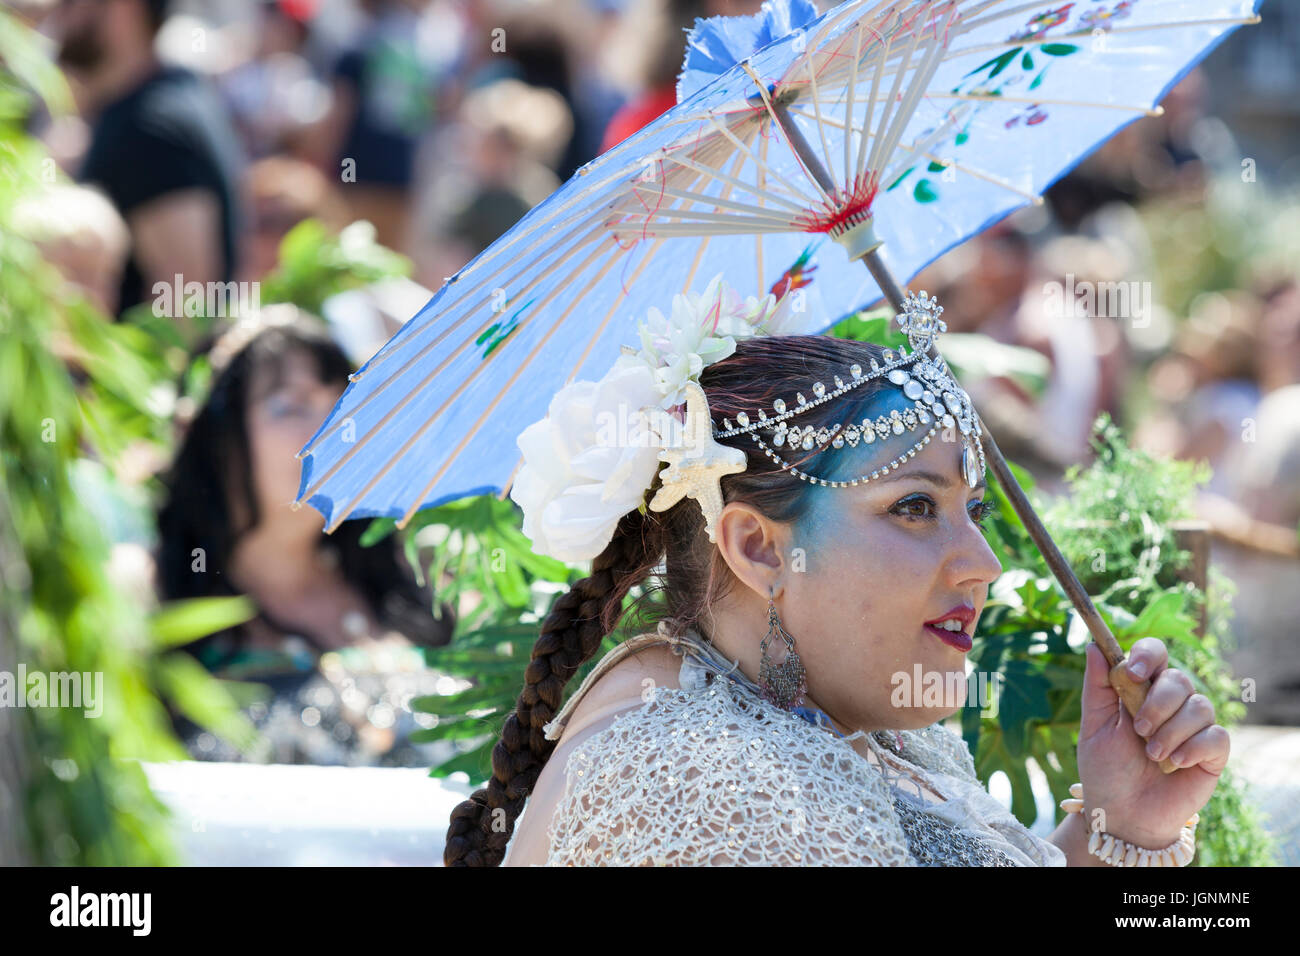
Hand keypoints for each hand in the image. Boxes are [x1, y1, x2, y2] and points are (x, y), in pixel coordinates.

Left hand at [1076, 639, 1229, 849]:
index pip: (1155, 654)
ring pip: (1199, 706)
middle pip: (1179, 678)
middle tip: (1138, 729)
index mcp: (1141, 690)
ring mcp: (1194, 727)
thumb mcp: (1094, 726)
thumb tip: (1094, 646)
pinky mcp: (1213, 753)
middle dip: (1157, 703)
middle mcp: (1171, 704)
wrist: (1124, 815)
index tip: (1133, 672)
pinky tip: (1175, 764)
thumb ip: (1096, 687)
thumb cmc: (1107, 770)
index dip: (1148, 655)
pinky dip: (1193, 748)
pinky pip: (1216, 735)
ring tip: (1152, 756)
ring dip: (1171, 731)